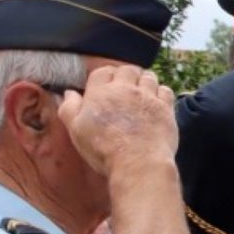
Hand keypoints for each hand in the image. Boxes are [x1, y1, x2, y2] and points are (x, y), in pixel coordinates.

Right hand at [56, 64, 178, 177]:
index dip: (105, 76)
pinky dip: (161, 92)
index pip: (103, 72)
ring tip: (142, 91)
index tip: (107, 84)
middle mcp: (125, 90)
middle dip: (126, 75)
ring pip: (148, 77)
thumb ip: (69, 108)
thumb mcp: (76, 130)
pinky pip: (165, 90)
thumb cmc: (104, 149)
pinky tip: (157, 101)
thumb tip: (68, 93)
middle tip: (126, 86)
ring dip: (144, 81)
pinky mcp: (165, 108)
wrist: (137, 163)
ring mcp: (147, 97)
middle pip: (127, 70)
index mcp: (100, 93)